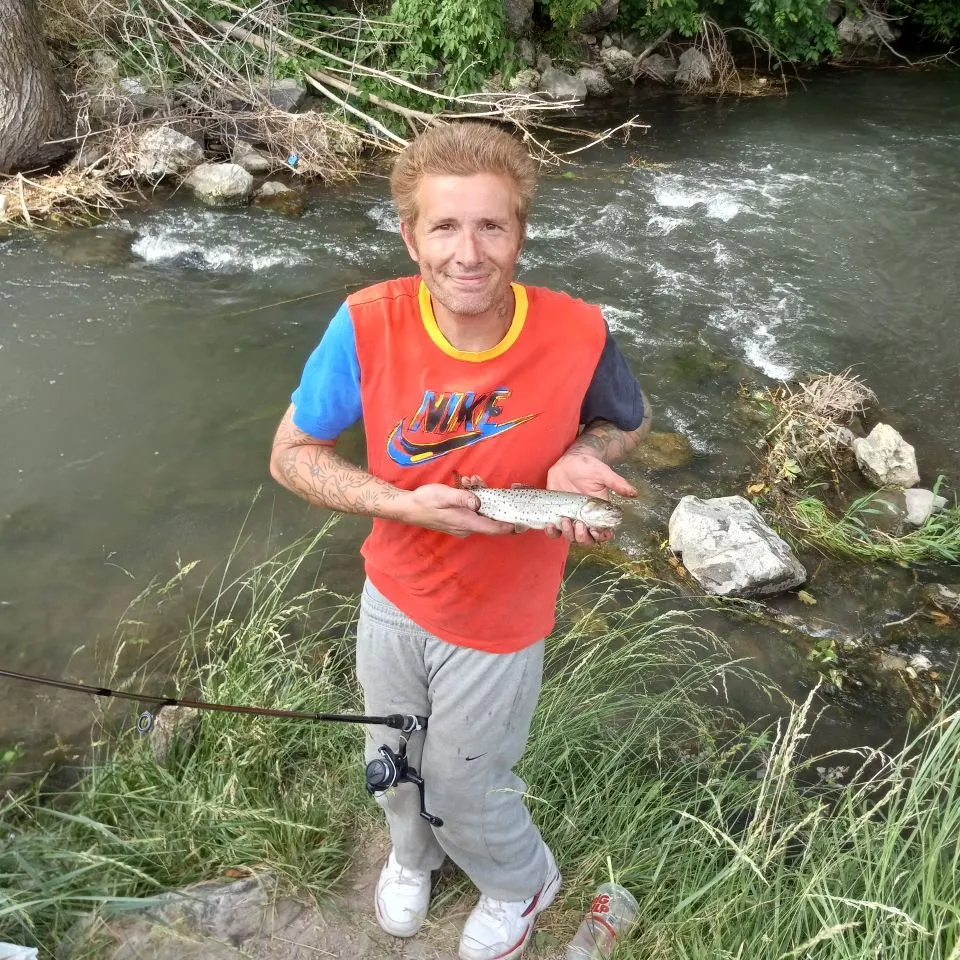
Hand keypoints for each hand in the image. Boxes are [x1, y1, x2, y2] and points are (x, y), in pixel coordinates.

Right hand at [393, 483, 513, 537]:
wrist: (407, 508)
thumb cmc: (424, 500)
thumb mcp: (443, 495)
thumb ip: (461, 498)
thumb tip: (478, 502)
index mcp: (465, 522)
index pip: (493, 528)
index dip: (509, 526)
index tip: (523, 523)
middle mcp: (466, 527)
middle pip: (489, 519)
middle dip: (493, 502)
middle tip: (484, 483)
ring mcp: (462, 526)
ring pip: (481, 513)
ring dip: (481, 497)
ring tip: (470, 480)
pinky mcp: (458, 521)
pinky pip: (472, 512)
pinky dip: (473, 500)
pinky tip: (466, 486)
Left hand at [544, 453, 636, 544]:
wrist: (571, 461)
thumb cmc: (589, 467)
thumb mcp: (604, 474)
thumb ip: (618, 484)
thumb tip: (634, 493)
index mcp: (599, 513)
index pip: (603, 533)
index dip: (600, 536)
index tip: (595, 529)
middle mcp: (585, 519)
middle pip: (586, 540)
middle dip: (582, 537)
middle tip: (578, 524)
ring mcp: (570, 518)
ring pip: (570, 537)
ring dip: (568, 534)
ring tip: (565, 520)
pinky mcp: (556, 514)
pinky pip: (554, 530)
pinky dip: (552, 532)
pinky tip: (550, 525)